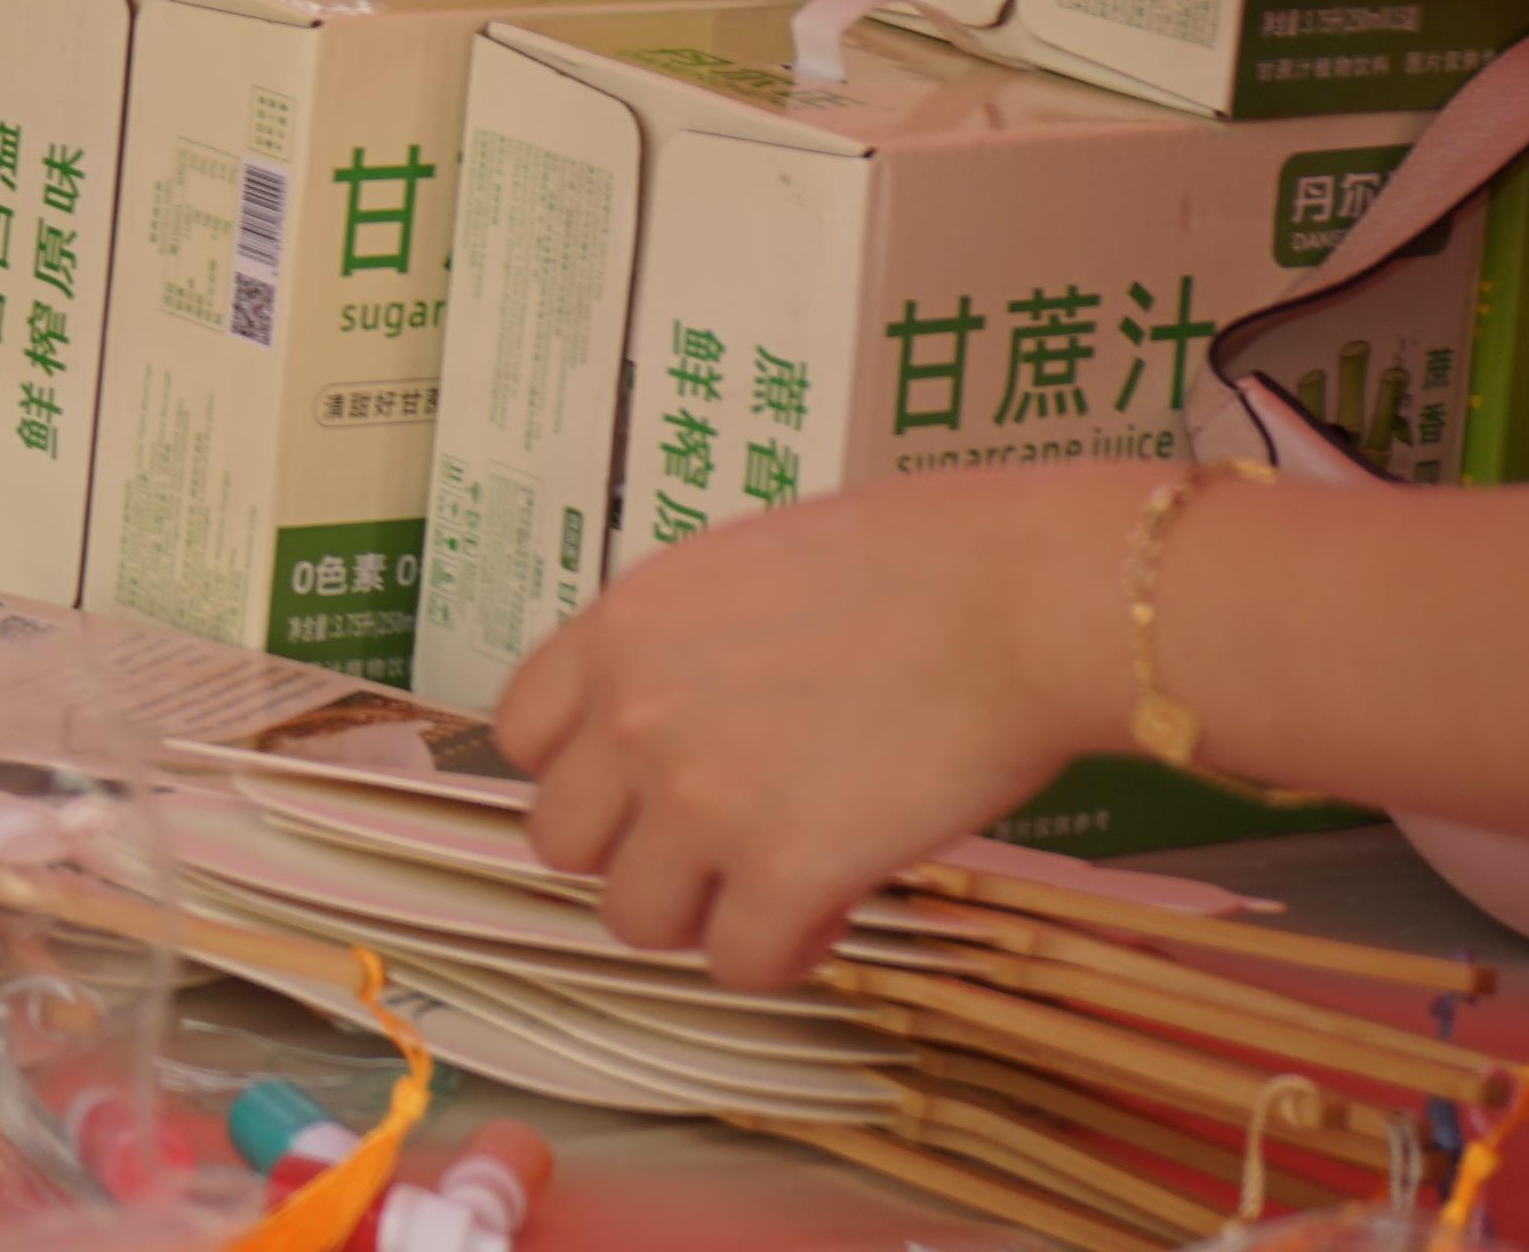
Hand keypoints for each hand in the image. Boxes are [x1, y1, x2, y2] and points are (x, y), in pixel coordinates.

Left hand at [495, 464, 1138, 989]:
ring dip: (696, 916)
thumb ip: (683, 643)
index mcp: (617, 629)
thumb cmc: (910, 566)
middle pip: (560, 839)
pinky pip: (738, 963)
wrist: (1008, 600)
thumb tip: (683, 701)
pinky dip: (777, 956)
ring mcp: (700, 799)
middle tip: (706, 848)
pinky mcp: (785, 870)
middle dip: (632, 852)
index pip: (520, 735)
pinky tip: (827, 917)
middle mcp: (633, 716)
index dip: (582, 774)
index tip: (637, 788)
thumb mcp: (743, 569)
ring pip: (632, 917)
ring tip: (764, 891)